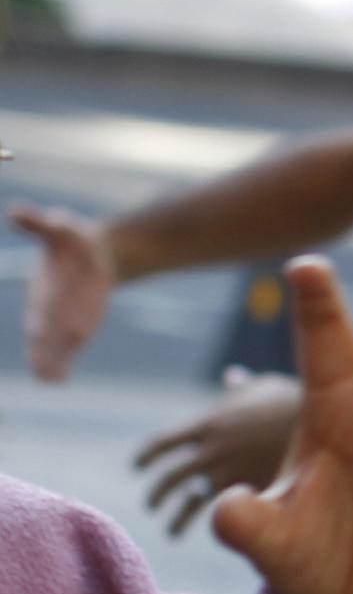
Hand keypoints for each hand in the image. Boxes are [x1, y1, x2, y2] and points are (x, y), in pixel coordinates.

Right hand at [10, 202, 115, 380]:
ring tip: (51, 382)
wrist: (96, 253)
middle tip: (43, 372)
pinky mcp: (76, 328)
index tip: (38, 335)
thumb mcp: (60, 227)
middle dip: (44, 352)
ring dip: (52, 364)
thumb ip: (40, 223)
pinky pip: (67, 349)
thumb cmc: (73, 239)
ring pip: (54, 348)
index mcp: (43, 290)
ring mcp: (60, 323)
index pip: (39, 309)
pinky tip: (59, 381)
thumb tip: (15, 211)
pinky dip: (63, 363)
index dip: (41, 322)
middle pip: (45, 336)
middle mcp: (47, 311)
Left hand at [136, 369, 301, 536]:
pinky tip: (218, 531)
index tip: (137, 467)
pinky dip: (217, 524)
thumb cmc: (297, 401)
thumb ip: (242, 388)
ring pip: (191, 503)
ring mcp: (230, 474)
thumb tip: (231, 378)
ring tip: (172, 533)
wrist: (330, 423)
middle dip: (156, 495)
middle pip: (170, 478)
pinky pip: (224, 514)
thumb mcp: (266, 386)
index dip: (146, 456)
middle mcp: (211, 451)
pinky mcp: (252, 494)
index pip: (161, 444)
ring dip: (176, 521)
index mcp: (208, 423)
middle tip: (151, 505)